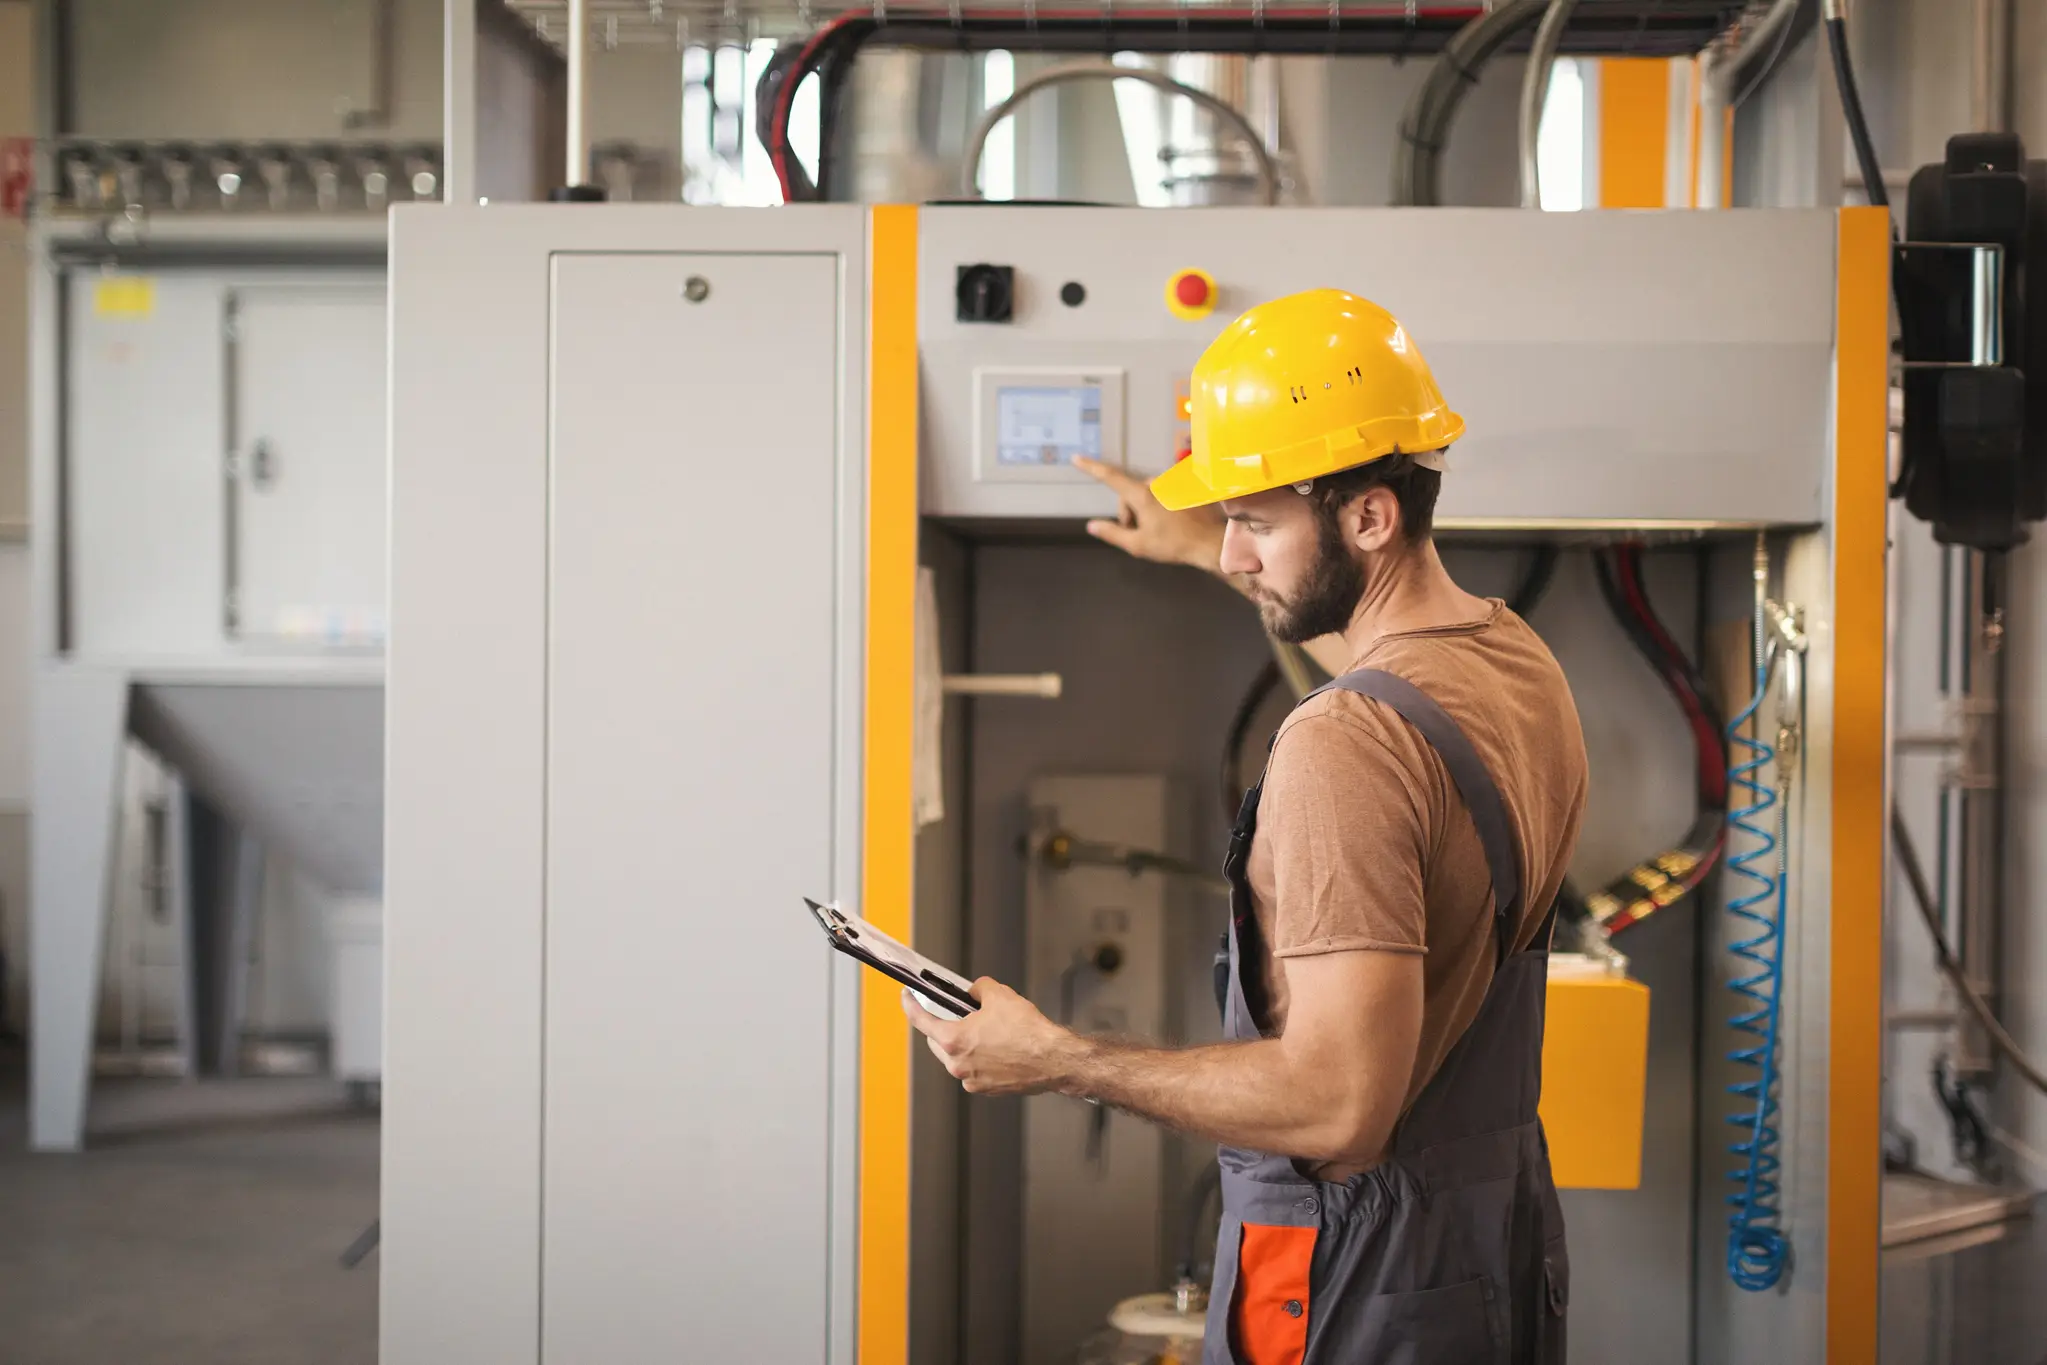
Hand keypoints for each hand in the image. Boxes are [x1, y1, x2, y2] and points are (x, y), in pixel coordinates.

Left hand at [903, 979, 1081, 1095]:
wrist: (1053, 1059)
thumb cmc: (1029, 1032)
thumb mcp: (999, 994)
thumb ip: (978, 988)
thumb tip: (974, 991)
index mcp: (953, 1040)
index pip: (921, 1021)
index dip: (910, 1006)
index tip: (907, 999)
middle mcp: (958, 1064)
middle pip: (937, 1041)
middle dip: (943, 1025)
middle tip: (958, 1012)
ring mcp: (971, 1080)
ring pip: (955, 1057)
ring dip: (963, 1043)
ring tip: (985, 1030)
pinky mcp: (986, 1089)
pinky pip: (973, 1070)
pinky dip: (978, 1058)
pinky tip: (996, 1047)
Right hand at [1074, 456, 1224, 572]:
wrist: (1210, 542)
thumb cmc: (1173, 545)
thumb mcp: (1138, 545)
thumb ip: (1113, 533)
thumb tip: (1092, 525)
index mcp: (1142, 495)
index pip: (1110, 477)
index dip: (1091, 467)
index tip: (1077, 458)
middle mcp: (1156, 483)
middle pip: (1130, 493)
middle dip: (1130, 512)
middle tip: (1139, 534)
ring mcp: (1172, 483)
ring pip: (1147, 493)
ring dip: (1146, 509)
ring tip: (1158, 530)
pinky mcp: (1184, 486)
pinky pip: (1163, 492)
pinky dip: (1161, 505)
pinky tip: (1171, 522)